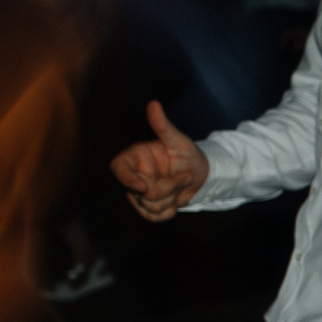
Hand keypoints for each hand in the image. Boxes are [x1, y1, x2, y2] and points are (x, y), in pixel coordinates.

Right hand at [110, 100, 208, 221]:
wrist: (203, 175)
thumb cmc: (189, 154)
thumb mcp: (178, 141)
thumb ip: (163, 126)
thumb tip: (154, 104)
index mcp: (135, 158)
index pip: (118, 168)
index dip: (126, 178)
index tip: (142, 185)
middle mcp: (134, 176)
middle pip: (138, 193)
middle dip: (166, 189)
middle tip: (185, 178)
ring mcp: (140, 193)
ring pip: (147, 206)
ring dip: (171, 199)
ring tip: (182, 185)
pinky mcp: (150, 207)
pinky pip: (154, 217)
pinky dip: (169, 212)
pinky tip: (178, 201)